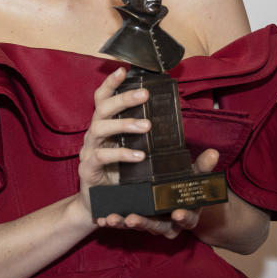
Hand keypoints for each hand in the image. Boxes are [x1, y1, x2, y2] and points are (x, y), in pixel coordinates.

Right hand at [77, 67, 150, 218]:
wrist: (102, 207)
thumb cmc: (122, 177)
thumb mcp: (138, 155)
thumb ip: (152, 142)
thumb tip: (188, 137)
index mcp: (104, 127)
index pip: (103, 99)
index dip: (111, 83)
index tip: (123, 70)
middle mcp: (94, 135)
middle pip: (102, 109)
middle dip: (122, 99)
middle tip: (144, 94)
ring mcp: (88, 151)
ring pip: (100, 128)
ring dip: (123, 124)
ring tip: (146, 126)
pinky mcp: (88, 169)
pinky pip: (102, 157)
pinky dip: (121, 154)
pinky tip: (139, 155)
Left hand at [98, 148, 220, 238]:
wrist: (174, 194)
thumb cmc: (185, 184)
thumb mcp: (194, 176)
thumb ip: (203, 167)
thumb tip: (213, 152)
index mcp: (186, 214)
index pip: (188, 219)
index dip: (183, 217)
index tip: (177, 213)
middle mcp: (169, 223)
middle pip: (158, 227)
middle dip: (145, 223)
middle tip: (132, 218)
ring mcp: (152, 224)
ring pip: (138, 226)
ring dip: (124, 223)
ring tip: (113, 218)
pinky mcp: (136, 220)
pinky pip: (124, 223)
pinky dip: (114, 222)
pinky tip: (102, 218)